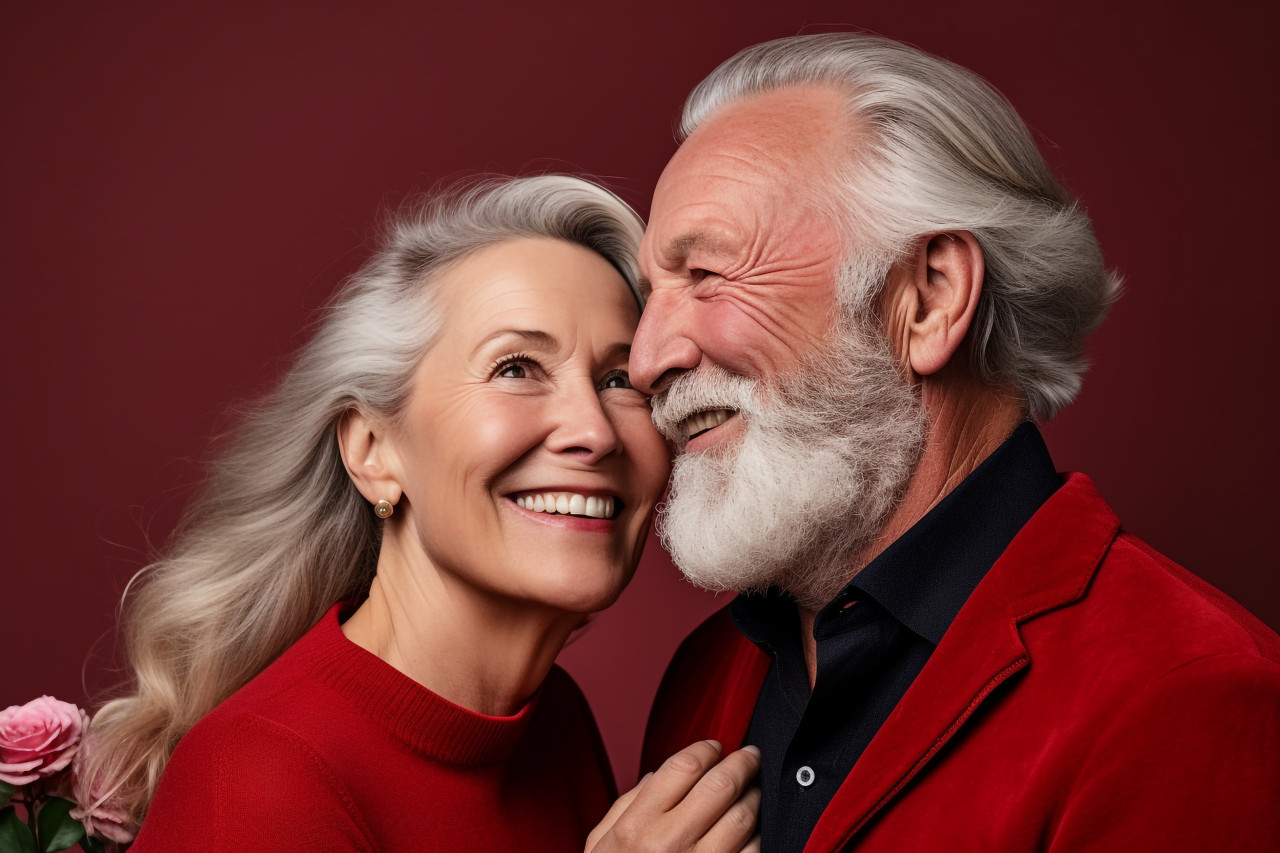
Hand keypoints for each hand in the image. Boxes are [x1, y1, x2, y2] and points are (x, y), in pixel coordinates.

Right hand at [585, 740, 760, 852]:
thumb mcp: (602, 844)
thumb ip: (627, 804)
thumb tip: (660, 775)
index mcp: (637, 826)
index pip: (684, 767)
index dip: (706, 749)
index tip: (715, 746)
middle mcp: (669, 845)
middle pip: (720, 786)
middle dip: (742, 764)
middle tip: (750, 757)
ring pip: (744, 819)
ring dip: (754, 799)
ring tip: (753, 793)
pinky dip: (758, 838)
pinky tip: (752, 832)